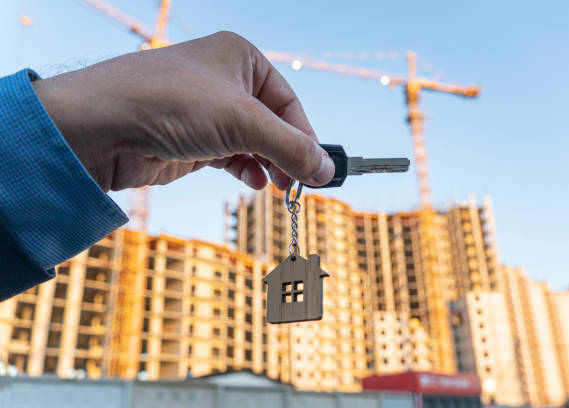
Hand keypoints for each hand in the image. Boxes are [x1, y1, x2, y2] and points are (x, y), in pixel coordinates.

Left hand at [32, 31, 334, 191]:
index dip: (305, 136)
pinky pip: (230, 157)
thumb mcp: (242, 122)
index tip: (317, 168)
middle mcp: (224, 82)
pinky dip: (246, 170)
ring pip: (251, 142)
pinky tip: (256, 182)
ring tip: (281, 186)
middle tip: (300, 183)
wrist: (101, 127)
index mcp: (240, 58)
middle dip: (287, 153)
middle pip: (272, 123)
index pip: (288, 101)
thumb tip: (326, 171)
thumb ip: (290, 147)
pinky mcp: (191, 141)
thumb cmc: (169, 104)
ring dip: (268, 164)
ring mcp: (206, 113)